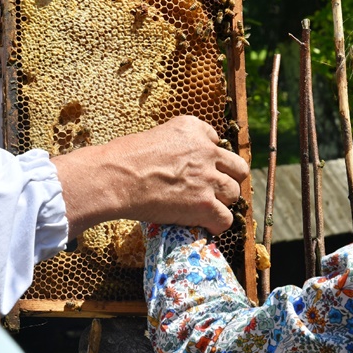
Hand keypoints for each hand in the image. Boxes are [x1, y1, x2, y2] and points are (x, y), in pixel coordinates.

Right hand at [53, 115, 249, 236]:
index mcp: (192, 128)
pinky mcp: (204, 204)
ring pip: (233, 193)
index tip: (199, 168)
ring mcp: (207, 178)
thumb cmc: (123, 158)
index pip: (215, 140)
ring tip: (205, 208)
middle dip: (227, 178)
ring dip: (222, 201)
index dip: (209, 158)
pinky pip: (225, 218)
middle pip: (237, 167)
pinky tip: (206, 224)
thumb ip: (175, 146)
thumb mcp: (154, 136)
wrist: (116, 178)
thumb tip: (179, 165)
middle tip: (212, 189)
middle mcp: (206, 150)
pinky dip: (217, 224)